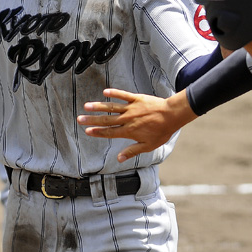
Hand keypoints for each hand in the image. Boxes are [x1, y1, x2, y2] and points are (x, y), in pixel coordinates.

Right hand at [77, 88, 197, 161]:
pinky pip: (123, 95)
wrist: (172, 115)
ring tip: (87, 106)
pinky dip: (114, 93)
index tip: (87, 131)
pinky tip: (105, 92)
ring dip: (98, 106)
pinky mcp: (137, 99)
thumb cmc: (161, 131)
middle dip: (92, 120)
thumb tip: (119, 158)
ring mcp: (131, 108)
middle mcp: (127, 119)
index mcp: (129, 131)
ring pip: (111, 107)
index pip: (109, 132)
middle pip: (106, 120)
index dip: (97, 132)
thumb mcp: (148, 146)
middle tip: (79, 119)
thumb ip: (132, 151)